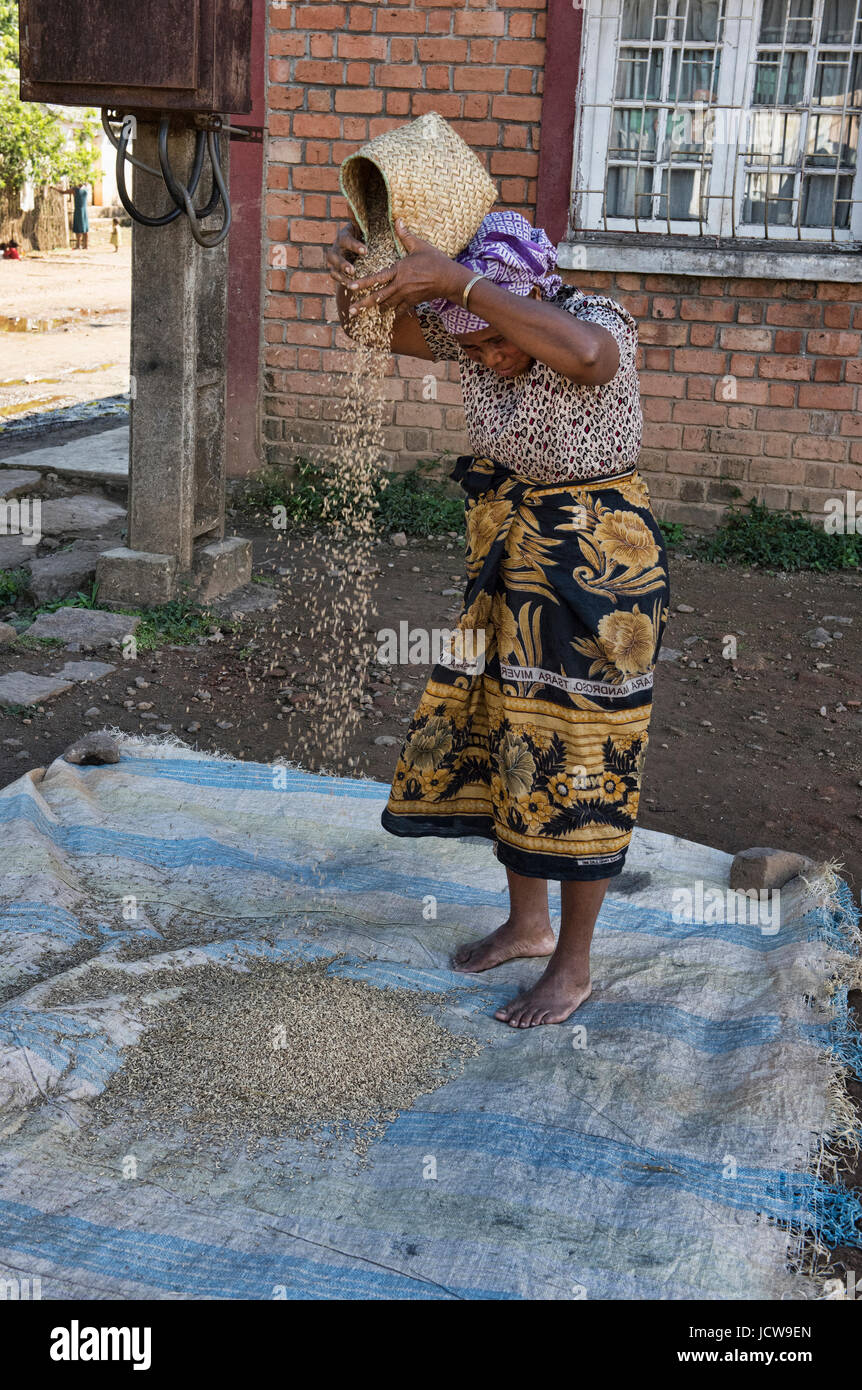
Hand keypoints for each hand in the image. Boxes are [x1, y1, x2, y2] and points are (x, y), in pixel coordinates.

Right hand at [326, 220, 367, 286]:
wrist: (360, 247)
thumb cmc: (368, 235)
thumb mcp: (368, 228)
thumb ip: (369, 222)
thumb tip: (383, 213)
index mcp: (345, 234)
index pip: (346, 239)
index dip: (354, 246)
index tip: (366, 252)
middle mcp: (337, 246)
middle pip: (334, 255)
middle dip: (343, 263)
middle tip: (353, 271)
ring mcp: (335, 259)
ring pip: (333, 267)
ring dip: (340, 275)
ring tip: (350, 282)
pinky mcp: (336, 269)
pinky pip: (334, 276)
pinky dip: (341, 281)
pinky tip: (349, 286)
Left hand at [347, 220, 464, 316]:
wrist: (450, 279)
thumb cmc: (436, 261)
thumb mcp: (420, 246)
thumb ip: (406, 235)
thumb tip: (398, 220)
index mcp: (399, 270)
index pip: (377, 278)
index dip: (363, 283)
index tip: (350, 286)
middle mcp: (400, 285)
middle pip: (378, 297)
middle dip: (363, 305)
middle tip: (350, 311)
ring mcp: (406, 296)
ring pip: (387, 305)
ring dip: (376, 308)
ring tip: (366, 313)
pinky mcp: (413, 302)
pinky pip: (400, 310)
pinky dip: (394, 313)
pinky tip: (389, 315)